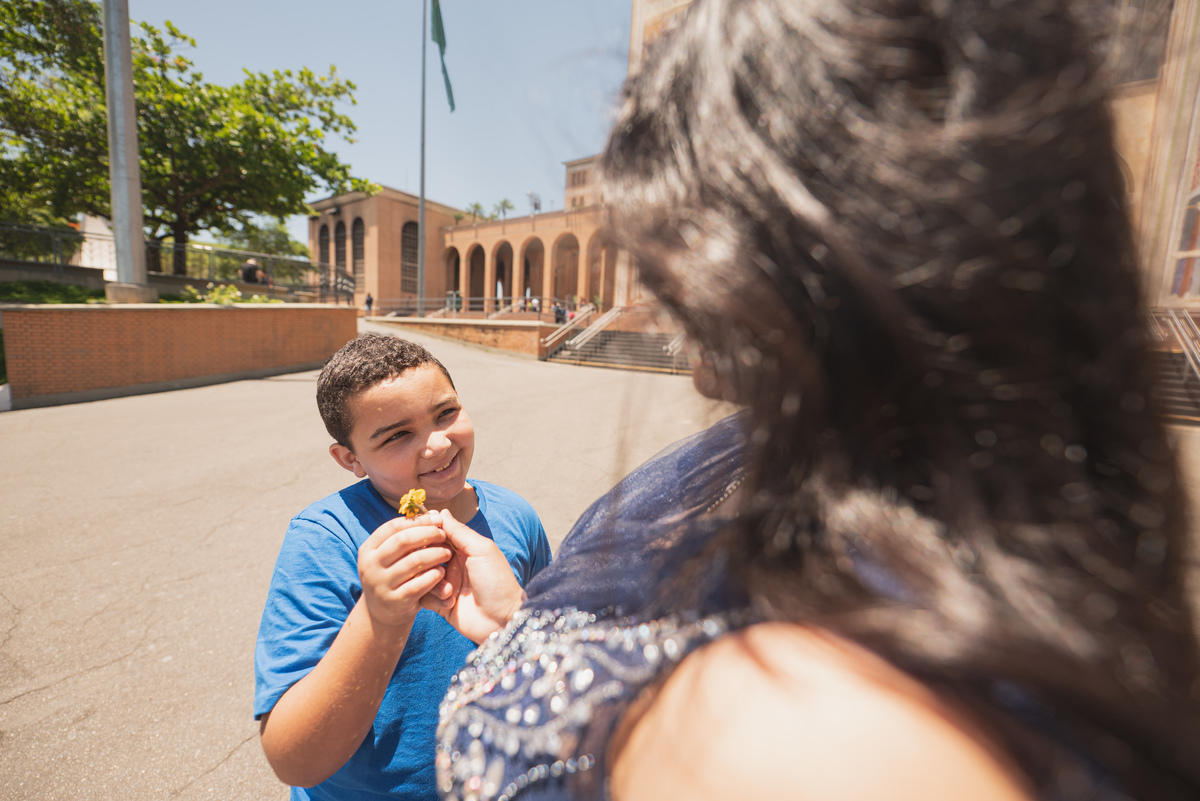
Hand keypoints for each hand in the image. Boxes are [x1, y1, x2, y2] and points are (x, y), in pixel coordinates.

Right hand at [358, 514, 452, 629]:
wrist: (445, 622)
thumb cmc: (415, 578)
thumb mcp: (415, 554)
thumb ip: (425, 533)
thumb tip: (438, 511)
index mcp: (373, 548)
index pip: (394, 527)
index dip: (418, 521)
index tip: (437, 519)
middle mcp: (372, 565)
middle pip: (402, 541)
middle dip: (427, 535)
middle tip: (444, 537)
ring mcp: (382, 585)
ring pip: (413, 562)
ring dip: (434, 556)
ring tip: (446, 556)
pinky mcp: (396, 603)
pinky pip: (418, 585)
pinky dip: (434, 577)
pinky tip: (443, 577)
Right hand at [421, 509, 523, 642]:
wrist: (502, 618)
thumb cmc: (497, 581)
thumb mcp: (481, 550)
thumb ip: (460, 532)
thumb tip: (441, 512)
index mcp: (463, 549)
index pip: (438, 535)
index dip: (428, 533)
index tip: (421, 533)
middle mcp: (452, 564)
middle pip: (425, 555)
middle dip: (426, 559)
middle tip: (439, 566)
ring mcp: (445, 584)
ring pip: (421, 576)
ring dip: (432, 581)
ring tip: (450, 589)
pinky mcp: (440, 604)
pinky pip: (424, 596)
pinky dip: (434, 598)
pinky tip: (450, 602)